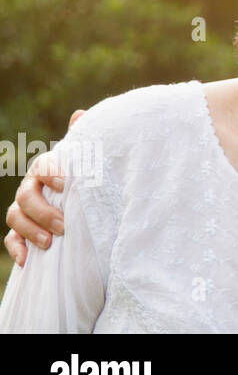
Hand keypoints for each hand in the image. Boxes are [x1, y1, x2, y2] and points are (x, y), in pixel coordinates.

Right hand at [3, 109, 83, 265]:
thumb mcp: (91, 162)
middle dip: (43, 212)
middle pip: (25, 196)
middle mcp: (32, 187)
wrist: (88, 206)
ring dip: (30, 231)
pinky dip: (17, 248)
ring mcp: (24, 210)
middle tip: (65, 226)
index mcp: (48, 168)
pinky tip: (26, 260)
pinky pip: (10, 239)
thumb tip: (78, 114)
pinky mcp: (22, 231)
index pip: (42, 167)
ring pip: (15, 217)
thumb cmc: (89, 179)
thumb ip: (85, 142)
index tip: (65, 185)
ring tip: (50, 244)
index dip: (51, 174)